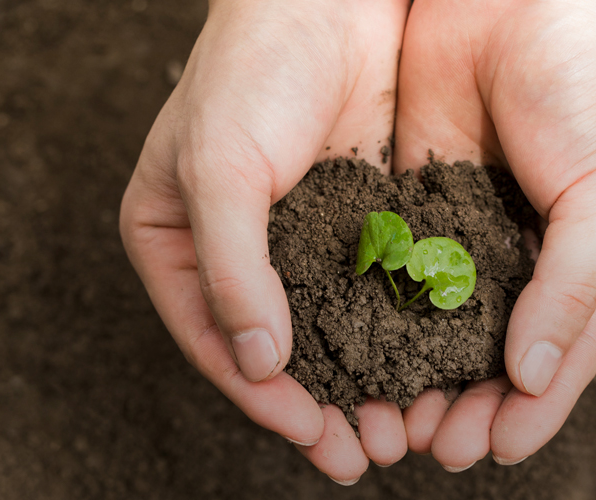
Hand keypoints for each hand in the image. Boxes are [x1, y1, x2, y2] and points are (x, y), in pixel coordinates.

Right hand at [119, 0, 409, 483]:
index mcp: (173, 238)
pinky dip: (392, 332)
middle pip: (273, 346)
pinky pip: (370, 289)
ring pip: (327, 327)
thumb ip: (232, 271)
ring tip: (398, 431)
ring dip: (360, 380)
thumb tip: (259, 362)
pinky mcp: (352, 217)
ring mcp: (295, 235)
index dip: (261, 396)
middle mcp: (231, 246)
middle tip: (363, 457)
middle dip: (318, 405)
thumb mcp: (220, 171)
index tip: (311, 437)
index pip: (214, 337)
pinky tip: (422, 368)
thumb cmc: (251, 69)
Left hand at [392, 0, 595, 468]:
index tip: (492, 449)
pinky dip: (388, 315)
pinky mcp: (424, 198)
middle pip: (502, 350)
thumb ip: (574, 285)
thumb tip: (535, 375)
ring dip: (422, 372)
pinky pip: (406, 270)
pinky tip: (363, 351)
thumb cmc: (588, 84)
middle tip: (433, 447)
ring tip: (394, 418)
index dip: (534, 407)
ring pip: (447, 322)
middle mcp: (538, 252)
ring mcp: (478, 227)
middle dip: (470, 402)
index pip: (567, 351)